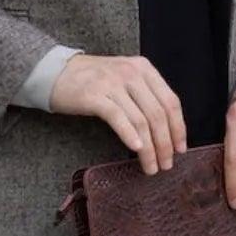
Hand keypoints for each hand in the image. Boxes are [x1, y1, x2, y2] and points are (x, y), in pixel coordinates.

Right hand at [50, 54, 186, 175]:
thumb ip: (145, 95)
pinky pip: (118, 118)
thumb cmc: (92, 80)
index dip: (178, 128)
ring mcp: (112, 83)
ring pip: (141, 120)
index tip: (180, 149)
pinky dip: (129, 136)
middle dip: (165, 143)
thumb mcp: (124, 78)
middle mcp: (131, 73)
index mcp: (144, 68)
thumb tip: (166, 130)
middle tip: (166, 164)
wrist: (55, 72)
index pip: (171, 101)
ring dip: (149, 148)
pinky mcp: (94, 96)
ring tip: (151, 166)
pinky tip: (136, 150)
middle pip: (158, 114)